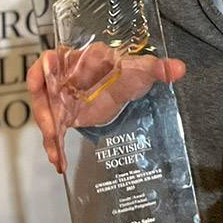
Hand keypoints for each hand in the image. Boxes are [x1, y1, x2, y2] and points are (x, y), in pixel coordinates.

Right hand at [26, 47, 185, 172]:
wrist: (124, 86)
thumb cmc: (128, 71)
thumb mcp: (142, 70)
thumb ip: (158, 68)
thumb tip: (180, 69)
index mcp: (78, 60)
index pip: (51, 59)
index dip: (43, 68)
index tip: (43, 76)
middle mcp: (64, 78)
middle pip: (42, 91)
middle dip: (44, 111)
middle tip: (53, 129)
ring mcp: (62, 98)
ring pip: (46, 115)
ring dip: (49, 135)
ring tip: (57, 155)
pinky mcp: (66, 116)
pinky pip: (55, 132)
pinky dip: (55, 148)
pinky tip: (60, 164)